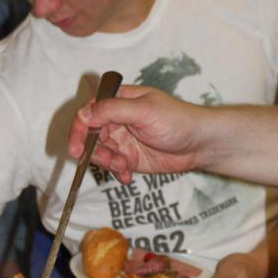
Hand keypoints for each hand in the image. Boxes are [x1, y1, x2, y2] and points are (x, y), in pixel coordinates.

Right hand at [69, 85, 208, 184]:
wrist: (200, 144)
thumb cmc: (178, 120)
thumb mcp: (143, 111)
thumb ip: (112, 111)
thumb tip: (84, 114)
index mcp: (119, 101)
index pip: (89, 112)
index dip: (79, 129)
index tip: (76, 148)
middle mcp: (118, 119)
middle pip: (91, 136)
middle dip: (95, 151)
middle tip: (109, 160)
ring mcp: (124, 139)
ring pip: (101, 153)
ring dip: (108, 163)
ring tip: (124, 167)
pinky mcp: (130, 158)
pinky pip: (113, 166)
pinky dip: (116, 173)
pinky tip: (127, 176)